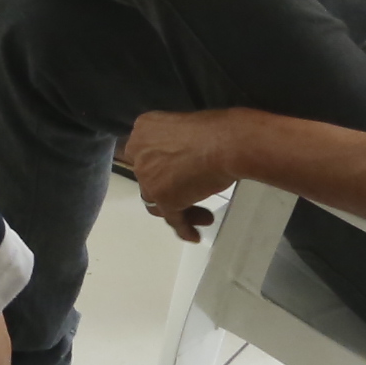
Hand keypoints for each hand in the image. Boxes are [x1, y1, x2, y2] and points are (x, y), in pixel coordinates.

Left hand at [120, 109, 251, 241]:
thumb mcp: (187, 129)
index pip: (147, 156)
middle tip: (196, 196)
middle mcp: (139, 154)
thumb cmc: (216, 130)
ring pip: (159, 201)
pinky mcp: (163, 199)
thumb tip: (185, 159)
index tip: (180, 175)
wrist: (226, 143)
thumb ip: (176, 144)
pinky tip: (194, 235)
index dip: (162, 169)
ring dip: (181, 210)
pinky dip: (183, 228)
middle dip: (175, 190)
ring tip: (206, 217)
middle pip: (152, 180)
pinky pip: (172, 219)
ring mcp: (149, 178)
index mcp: (143, 130)